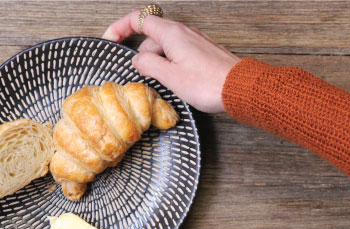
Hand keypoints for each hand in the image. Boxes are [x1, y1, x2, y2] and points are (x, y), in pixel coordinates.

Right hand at [102, 9, 239, 112]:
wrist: (240, 89)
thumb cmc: (207, 83)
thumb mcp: (170, 76)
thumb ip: (148, 65)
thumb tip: (137, 61)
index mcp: (171, 33)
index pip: (138, 19)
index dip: (119, 28)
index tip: (109, 42)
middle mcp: (183, 32)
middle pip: (151, 36)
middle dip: (142, 55)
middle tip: (142, 77)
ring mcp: (194, 42)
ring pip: (165, 47)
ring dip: (157, 63)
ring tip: (164, 84)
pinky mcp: (202, 53)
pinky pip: (178, 54)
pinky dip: (170, 65)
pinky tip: (176, 82)